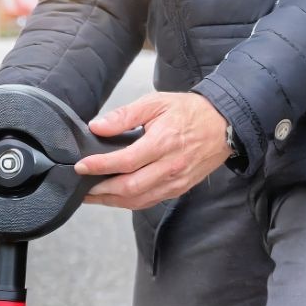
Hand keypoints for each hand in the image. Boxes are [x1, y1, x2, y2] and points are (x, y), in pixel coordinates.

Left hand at [76, 92, 231, 209]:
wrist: (224, 125)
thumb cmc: (189, 112)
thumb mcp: (156, 103)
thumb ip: (125, 115)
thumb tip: (98, 126)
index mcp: (163, 143)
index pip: (125, 161)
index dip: (99, 166)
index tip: (81, 166)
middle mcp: (170, 167)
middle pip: (129, 188)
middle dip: (101, 191)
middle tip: (83, 188)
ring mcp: (175, 181)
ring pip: (138, 200)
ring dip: (112, 201)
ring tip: (93, 196)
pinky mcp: (179, 189)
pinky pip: (150, 201)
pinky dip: (130, 202)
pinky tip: (116, 197)